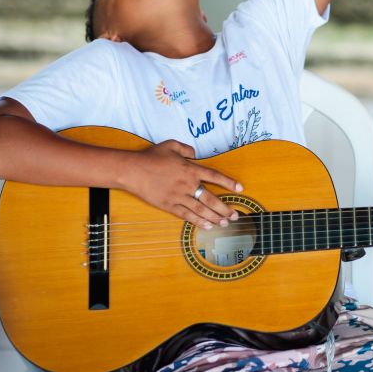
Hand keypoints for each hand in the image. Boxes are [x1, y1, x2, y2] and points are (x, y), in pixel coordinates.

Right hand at [120, 139, 241, 229]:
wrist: (132, 170)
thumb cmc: (151, 157)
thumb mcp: (171, 145)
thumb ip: (186, 149)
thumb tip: (195, 154)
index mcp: (190, 169)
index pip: (215, 176)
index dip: (229, 183)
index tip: (240, 188)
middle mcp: (187, 184)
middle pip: (211, 199)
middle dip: (225, 208)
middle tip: (235, 216)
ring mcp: (178, 196)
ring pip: (201, 210)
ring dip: (215, 218)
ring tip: (224, 223)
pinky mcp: (169, 205)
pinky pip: (187, 215)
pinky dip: (198, 221)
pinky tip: (207, 226)